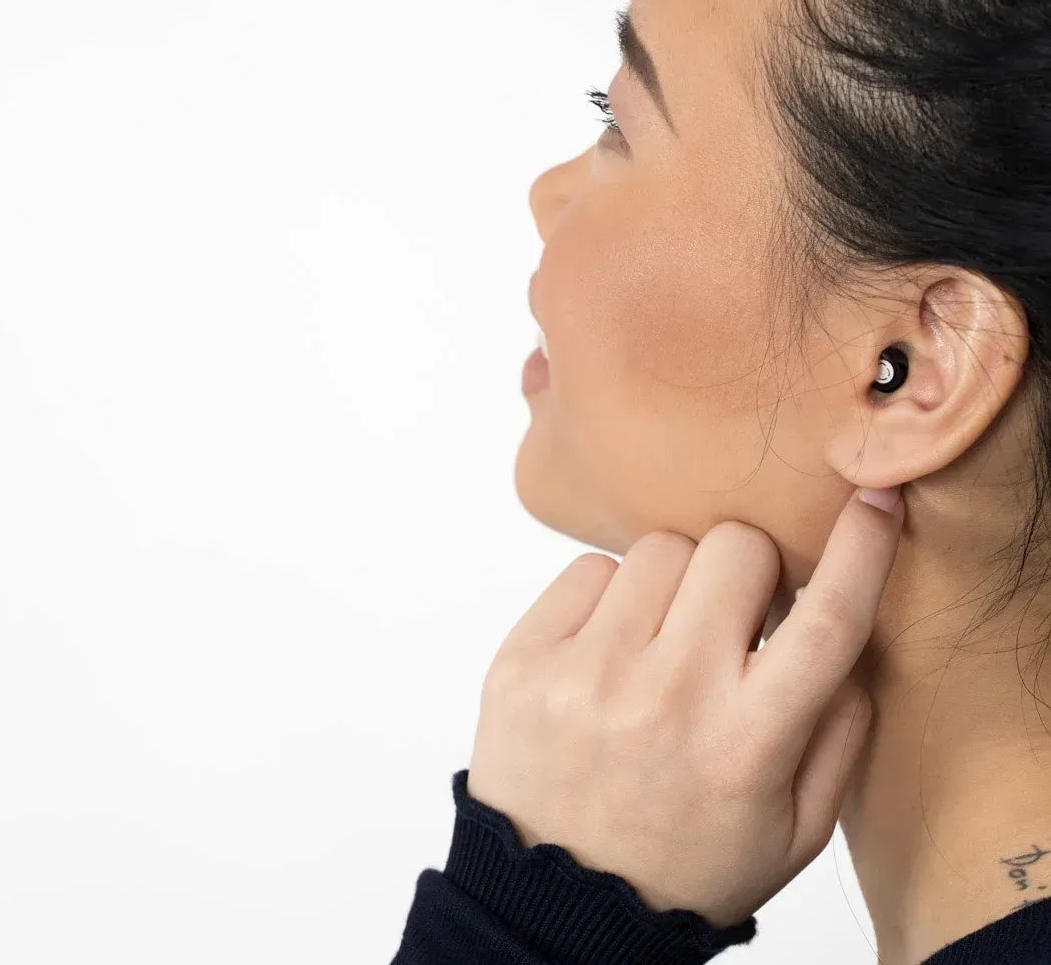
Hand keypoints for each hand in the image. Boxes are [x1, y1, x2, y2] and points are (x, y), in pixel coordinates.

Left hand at [466, 486, 904, 929]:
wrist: (556, 900)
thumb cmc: (684, 862)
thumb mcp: (793, 831)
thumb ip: (838, 734)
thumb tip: (844, 640)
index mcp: (748, 741)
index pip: (826, 618)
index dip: (862, 548)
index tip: (876, 500)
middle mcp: (669, 695)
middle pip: (736, 549)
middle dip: (748, 572)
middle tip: (733, 619)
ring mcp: (589, 673)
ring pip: (659, 549)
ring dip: (675, 583)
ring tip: (661, 642)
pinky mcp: (524, 660)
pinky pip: (586, 569)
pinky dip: (608, 596)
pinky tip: (608, 650)